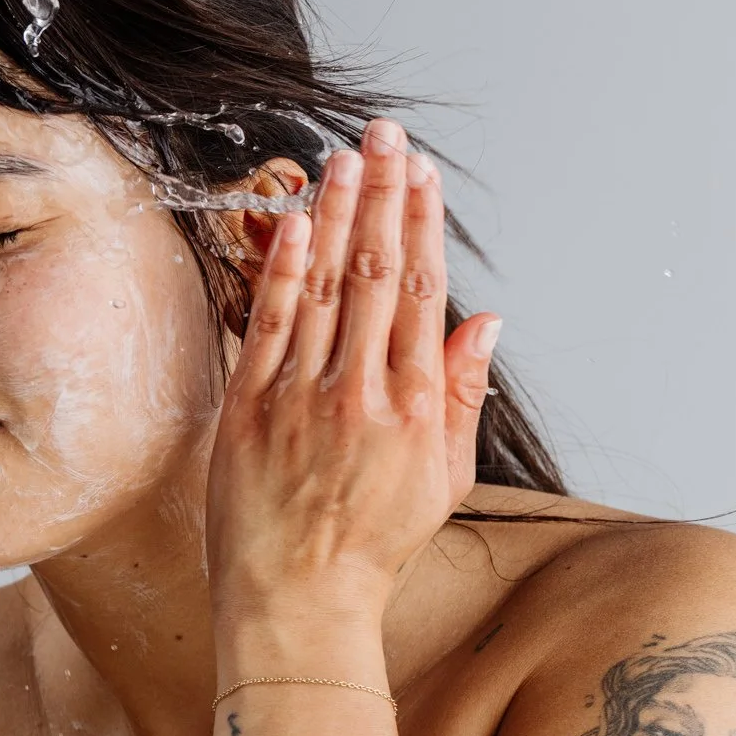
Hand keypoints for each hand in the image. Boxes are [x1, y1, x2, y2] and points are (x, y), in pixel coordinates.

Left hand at [203, 119, 501, 632]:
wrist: (297, 601)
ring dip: (335, 214)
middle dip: (382, 196)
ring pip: (324, 287)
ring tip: (341, 155)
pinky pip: (268, 325)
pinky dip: (282, 269)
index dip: (423, 224)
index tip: (421, 172)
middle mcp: (362, 394)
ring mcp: (303, 399)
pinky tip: (291, 218)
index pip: (422, 294)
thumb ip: (463, 395)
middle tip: (382, 134)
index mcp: (416, 409)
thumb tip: (484, 320)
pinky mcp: (251, 410)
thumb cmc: (371, 545)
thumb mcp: (442, 479)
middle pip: (376, 274)